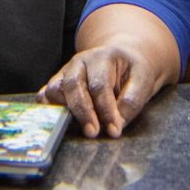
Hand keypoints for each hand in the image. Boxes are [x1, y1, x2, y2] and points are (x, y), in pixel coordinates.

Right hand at [37, 4, 179, 137]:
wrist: (122, 58)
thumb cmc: (133, 71)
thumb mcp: (143, 80)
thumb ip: (132, 101)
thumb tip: (116, 124)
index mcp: (103, 57)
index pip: (100, 85)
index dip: (106, 110)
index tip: (114, 131)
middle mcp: (80, 61)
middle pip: (73, 85)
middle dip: (83, 112)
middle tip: (93, 133)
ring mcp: (66, 71)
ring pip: (56, 88)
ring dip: (63, 109)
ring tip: (74, 126)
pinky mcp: (59, 82)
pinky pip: (46, 93)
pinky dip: (47, 107)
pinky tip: (56, 119)